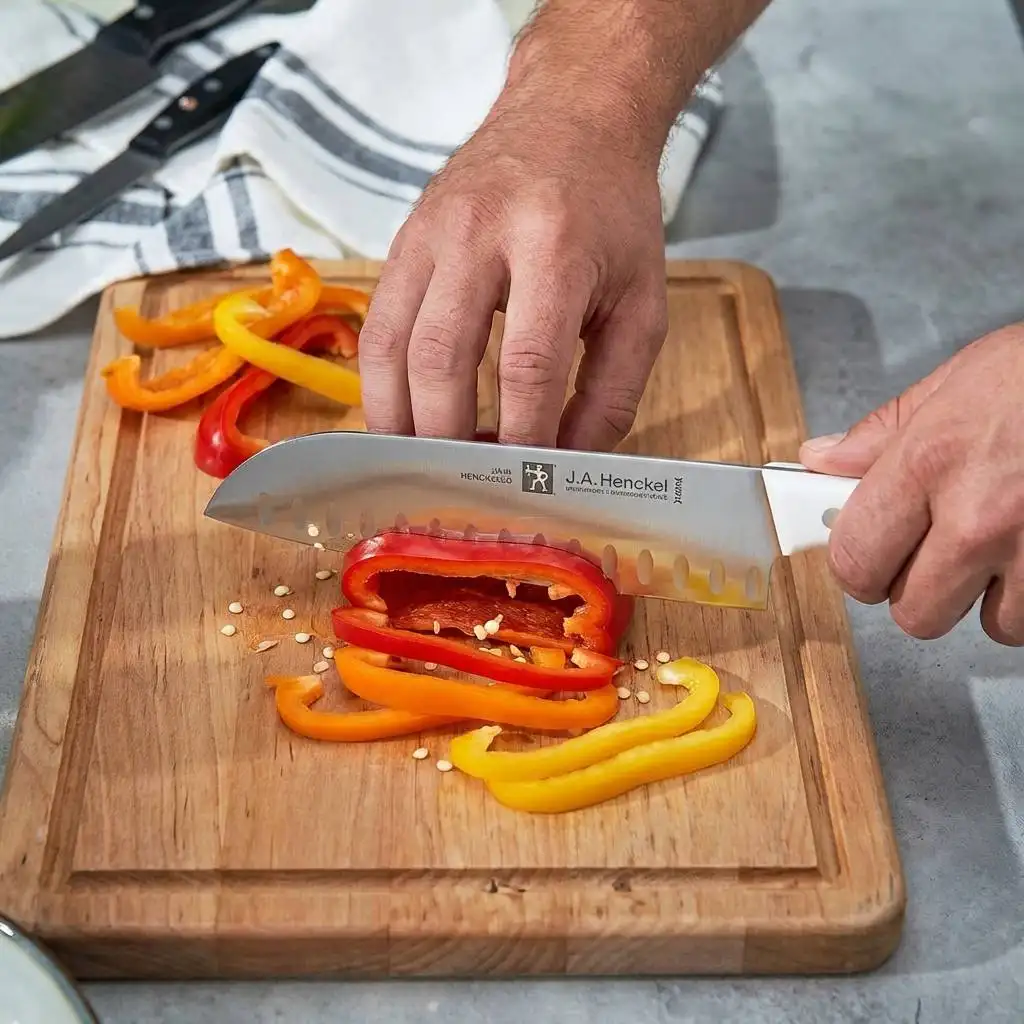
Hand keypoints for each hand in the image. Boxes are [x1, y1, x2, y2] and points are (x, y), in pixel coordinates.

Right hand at [357, 85, 668, 450]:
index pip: (526, 364)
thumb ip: (611, 390)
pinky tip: (403, 418)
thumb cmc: (613, 214)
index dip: (521, 435)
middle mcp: (479, 232)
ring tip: (422, 467)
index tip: (526, 481)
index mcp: (554, 244)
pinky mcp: (402, 241)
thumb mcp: (641, 300)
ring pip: (389, 346)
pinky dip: (382, 385)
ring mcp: (429, 232)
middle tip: (465, 486)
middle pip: (441, 358)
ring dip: (398, 421)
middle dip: (448, 439)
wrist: (570, 116)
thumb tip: (566, 463)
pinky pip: (375, 327)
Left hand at [800, 324, 1023, 645]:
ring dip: (989, 596)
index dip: (854, 564)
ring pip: (989, 625)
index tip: (864, 554)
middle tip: (934, 551)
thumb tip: (823, 461)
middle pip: (915, 613)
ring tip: (1003, 542)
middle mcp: (979, 517)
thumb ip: (882, 433)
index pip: (854, 557)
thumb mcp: (957, 381)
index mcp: (930, 462)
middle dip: (918, 589)